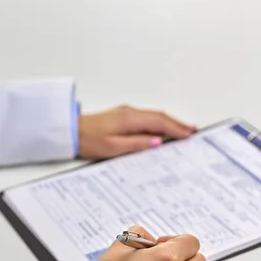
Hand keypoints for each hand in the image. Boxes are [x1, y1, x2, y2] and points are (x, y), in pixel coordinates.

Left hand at [78, 106, 195, 159]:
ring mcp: (125, 113)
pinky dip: (157, 122)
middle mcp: (129, 113)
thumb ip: (136, 144)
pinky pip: (145, 117)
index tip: (189, 135)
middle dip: (177, 124)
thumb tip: (157, 142)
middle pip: (159, 116)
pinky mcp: (120, 116)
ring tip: (181, 130)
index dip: (176, 128)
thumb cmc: (87, 140)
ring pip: (152, 116)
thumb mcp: (113, 148)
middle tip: (191, 131)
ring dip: (168, 122)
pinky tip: (160, 129)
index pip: (160, 122)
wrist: (68, 131)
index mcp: (129, 119)